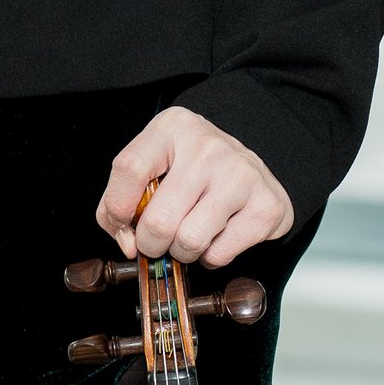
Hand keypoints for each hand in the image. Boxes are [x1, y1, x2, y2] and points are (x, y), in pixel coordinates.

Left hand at [98, 107, 292, 267]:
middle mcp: (208, 147)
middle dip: (151, 243)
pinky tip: (216, 236)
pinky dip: (210, 257)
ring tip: (188, 235)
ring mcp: (241, 176)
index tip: (123, 224)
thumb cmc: (190, 170)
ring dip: (181, 252)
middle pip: (159, 220)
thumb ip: (121, 200)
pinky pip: (219, 254)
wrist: (250, 168)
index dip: (118, 208)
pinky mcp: (265, 206)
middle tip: (158, 239)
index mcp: (173, 128)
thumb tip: (128, 243)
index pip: (129, 169)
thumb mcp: (151, 166)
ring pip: (189, 241)